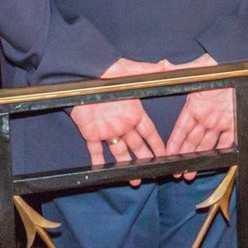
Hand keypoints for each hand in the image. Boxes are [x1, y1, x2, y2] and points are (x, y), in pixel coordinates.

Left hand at [69, 58, 168, 182]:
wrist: (81, 74)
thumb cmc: (107, 70)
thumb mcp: (129, 71)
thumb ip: (147, 72)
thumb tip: (164, 68)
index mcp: (133, 111)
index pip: (149, 131)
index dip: (157, 143)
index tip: (165, 154)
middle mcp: (122, 122)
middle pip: (136, 145)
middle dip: (144, 159)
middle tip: (152, 172)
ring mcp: (107, 129)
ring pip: (119, 151)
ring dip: (126, 165)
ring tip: (134, 179)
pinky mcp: (91, 132)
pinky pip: (95, 150)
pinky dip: (97, 161)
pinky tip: (102, 171)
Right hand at [163, 55, 234, 178]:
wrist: (240, 65)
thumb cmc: (217, 65)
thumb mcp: (196, 69)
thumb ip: (178, 71)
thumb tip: (162, 67)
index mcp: (195, 105)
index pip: (181, 128)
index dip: (174, 142)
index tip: (166, 154)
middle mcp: (206, 116)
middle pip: (192, 140)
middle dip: (184, 156)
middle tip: (176, 171)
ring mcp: (219, 120)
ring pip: (207, 144)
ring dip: (199, 157)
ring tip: (190, 172)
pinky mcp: (233, 122)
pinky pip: (227, 139)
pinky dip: (222, 150)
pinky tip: (215, 160)